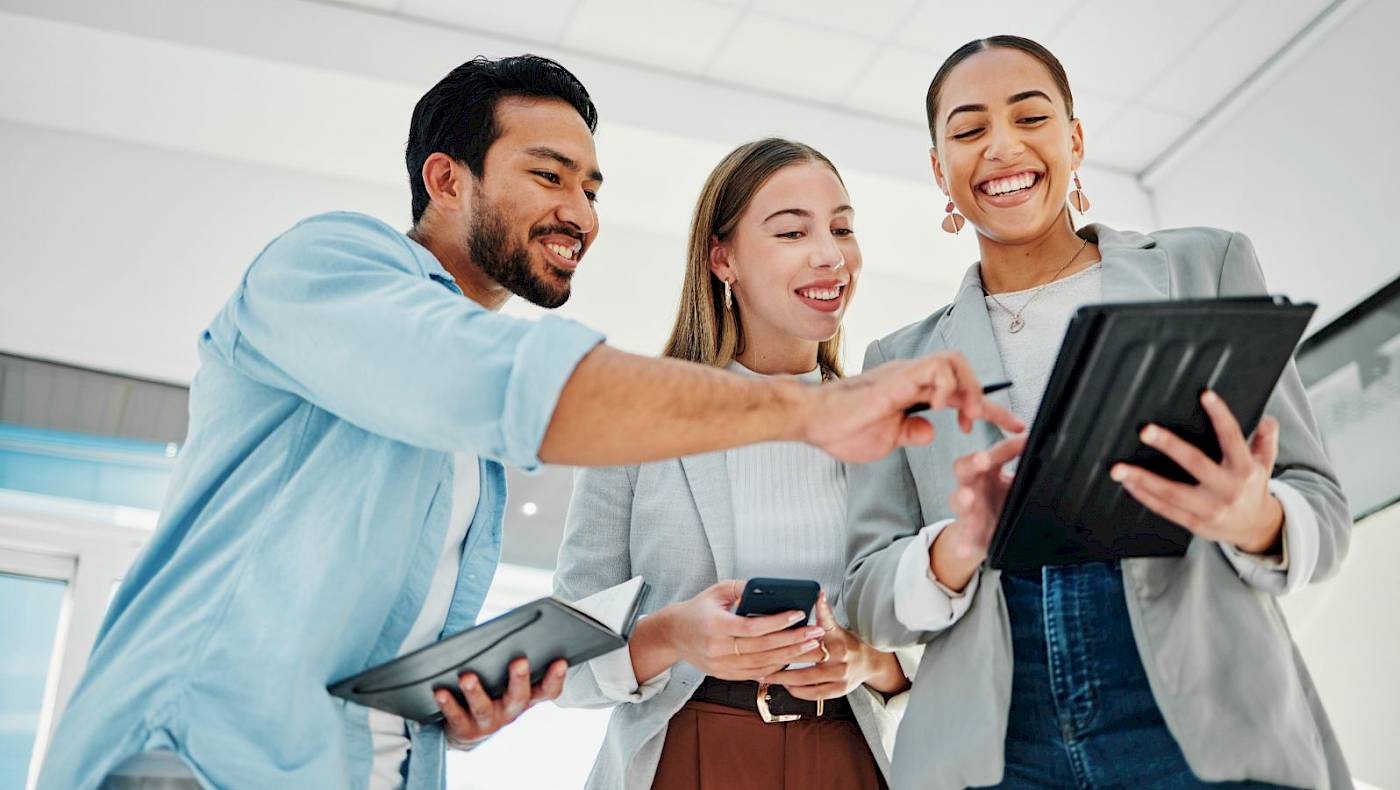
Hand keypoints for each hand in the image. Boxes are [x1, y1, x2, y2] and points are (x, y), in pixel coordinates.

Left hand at [434, 657, 565, 746]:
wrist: (467, 730)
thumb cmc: (492, 692)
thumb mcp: (507, 680)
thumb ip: (510, 659)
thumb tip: (511, 630)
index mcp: (526, 697)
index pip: (548, 690)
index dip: (556, 678)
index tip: (560, 660)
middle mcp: (510, 711)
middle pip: (518, 697)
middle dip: (519, 679)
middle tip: (519, 661)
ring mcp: (488, 722)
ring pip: (484, 708)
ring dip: (476, 692)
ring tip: (467, 676)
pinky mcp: (464, 729)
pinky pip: (456, 716)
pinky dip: (448, 703)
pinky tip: (440, 691)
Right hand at [661, 581, 826, 680]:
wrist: (674, 635)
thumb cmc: (698, 609)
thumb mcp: (717, 590)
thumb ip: (743, 588)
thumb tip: (772, 590)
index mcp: (714, 625)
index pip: (752, 627)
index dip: (778, 622)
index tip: (798, 614)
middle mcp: (718, 649)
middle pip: (763, 648)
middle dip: (793, 641)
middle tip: (815, 633)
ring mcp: (721, 665)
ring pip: (763, 664)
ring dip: (790, 656)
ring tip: (811, 646)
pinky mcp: (725, 674)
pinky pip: (756, 673)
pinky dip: (776, 666)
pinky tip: (792, 658)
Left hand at [764, 592, 907, 700]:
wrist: (870, 664)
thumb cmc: (847, 642)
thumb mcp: (837, 626)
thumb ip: (824, 614)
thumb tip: (818, 593)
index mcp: (838, 636)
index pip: (824, 623)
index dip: (813, 616)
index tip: (793, 616)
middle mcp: (840, 656)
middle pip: (804, 656)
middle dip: (780, 658)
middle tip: (759, 657)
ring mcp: (840, 675)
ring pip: (804, 679)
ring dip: (782, 678)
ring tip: (765, 675)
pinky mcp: (839, 690)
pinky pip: (812, 693)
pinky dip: (796, 690)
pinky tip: (785, 685)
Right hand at [800, 351, 1024, 462]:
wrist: (811, 421)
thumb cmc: (841, 429)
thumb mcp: (887, 438)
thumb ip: (910, 431)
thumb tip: (931, 430)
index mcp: (912, 391)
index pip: (959, 394)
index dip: (990, 410)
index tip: (1012, 426)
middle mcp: (912, 377)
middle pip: (964, 371)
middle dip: (987, 397)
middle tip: (990, 425)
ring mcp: (905, 374)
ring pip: (954, 361)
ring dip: (970, 389)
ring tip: (970, 418)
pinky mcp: (897, 377)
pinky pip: (935, 368)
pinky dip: (948, 386)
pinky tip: (942, 407)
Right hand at [930, 434, 1028, 590]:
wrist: (987, 533)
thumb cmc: (1002, 502)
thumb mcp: (1017, 484)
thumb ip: (1030, 472)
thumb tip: (1056, 455)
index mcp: (988, 471)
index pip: (996, 453)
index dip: (1008, 446)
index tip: (1025, 440)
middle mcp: (973, 485)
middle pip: (965, 467)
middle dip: (973, 462)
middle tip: (983, 459)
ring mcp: (967, 509)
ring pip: (959, 500)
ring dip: (963, 498)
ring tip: (968, 497)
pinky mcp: (966, 533)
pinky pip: (961, 537)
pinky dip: (962, 543)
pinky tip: (964, 548)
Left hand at [1110, 390, 1283, 554]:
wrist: (1256, 529)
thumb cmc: (1253, 489)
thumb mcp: (1265, 464)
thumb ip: (1265, 441)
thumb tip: (1268, 419)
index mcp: (1245, 470)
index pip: (1232, 437)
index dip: (1220, 415)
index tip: (1205, 395)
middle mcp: (1227, 489)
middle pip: (1196, 463)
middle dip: (1169, 446)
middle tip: (1145, 430)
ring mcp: (1209, 508)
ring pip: (1172, 492)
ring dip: (1142, 479)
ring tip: (1119, 468)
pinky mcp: (1194, 523)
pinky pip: (1165, 509)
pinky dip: (1145, 496)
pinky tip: (1128, 484)